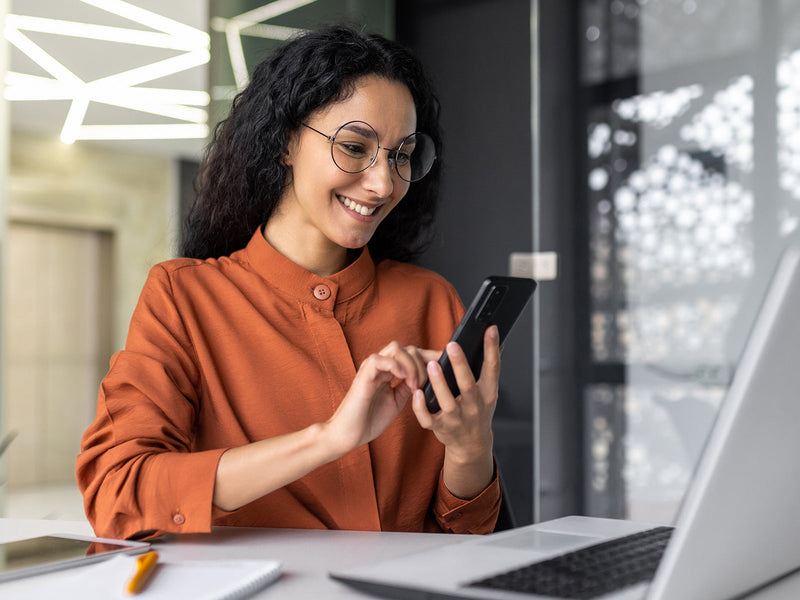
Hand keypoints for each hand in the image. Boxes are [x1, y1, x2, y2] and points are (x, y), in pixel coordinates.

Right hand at [324, 341, 439, 456]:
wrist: (348, 435)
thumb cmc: (369, 420)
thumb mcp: (396, 401)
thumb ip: (408, 387)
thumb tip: (427, 377)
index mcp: (389, 371)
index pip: (412, 354)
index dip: (430, 356)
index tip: (446, 363)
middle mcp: (380, 365)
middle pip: (408, 348)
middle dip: (422, 363)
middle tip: (423, 385)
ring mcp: (371, 368)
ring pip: (396, 348)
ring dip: (411, 365)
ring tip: (413, 385)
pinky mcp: (364, 375)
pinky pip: (381, 359)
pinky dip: (395, 365)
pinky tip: (402, 379)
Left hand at [411, 326, 499, 497]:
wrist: (471, 445)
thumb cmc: (478, 411)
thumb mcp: (488, 392)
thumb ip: (489, 370)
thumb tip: (497, 341)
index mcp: (488, 394)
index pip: (492, 368)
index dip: (492, 349)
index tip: (490, 329)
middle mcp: (474, 406)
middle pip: (467, 384)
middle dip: (460, 365)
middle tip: (452, 345)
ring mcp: (457, 418)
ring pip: (447, 402)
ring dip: (439, 383)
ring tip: (431, 365)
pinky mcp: (440, 427)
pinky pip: (428, 418)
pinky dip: (421, 407)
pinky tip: (417, 393)